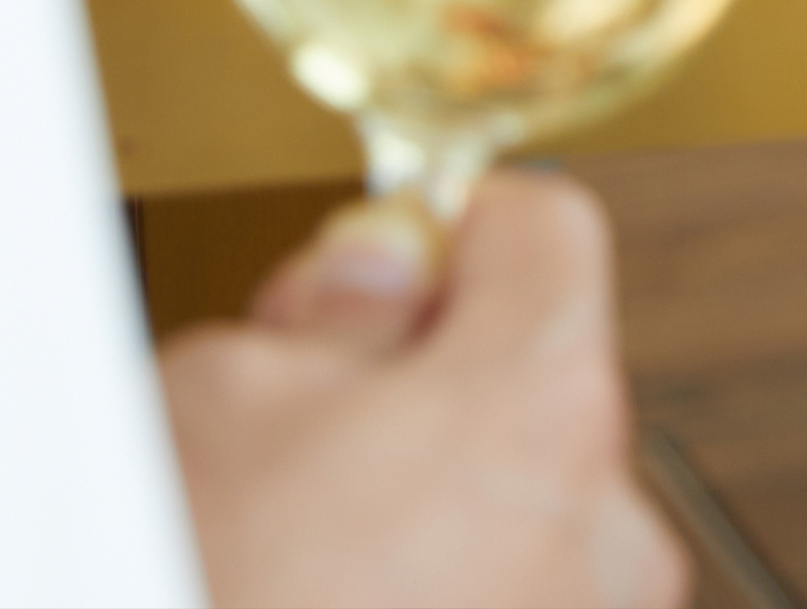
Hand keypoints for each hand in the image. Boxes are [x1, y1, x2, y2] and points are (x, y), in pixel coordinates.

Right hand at [160, 177, 685, 608]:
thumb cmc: (201, 578)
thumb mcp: (215, 403)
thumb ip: (329, 311)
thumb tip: (383, 270)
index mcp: (538, 409)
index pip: (545, 234)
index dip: (455, 235)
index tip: (396, 263)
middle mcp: (605, 532)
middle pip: (538, 392)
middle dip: (433, 400)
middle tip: (304, 448)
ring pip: (525, 524)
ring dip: (439, 524)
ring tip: (304, 566)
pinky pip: (517, 608)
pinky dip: (445, 603)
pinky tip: (337, 606)